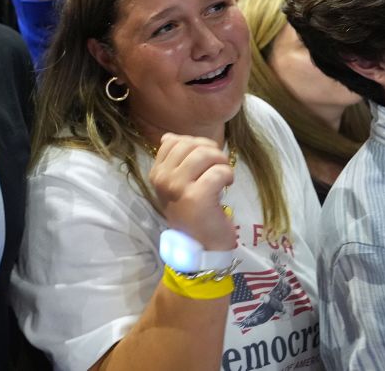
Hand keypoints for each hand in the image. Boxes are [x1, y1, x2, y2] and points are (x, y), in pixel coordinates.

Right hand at [149, 133, 236, 251]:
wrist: (200, 248)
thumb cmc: (192, 214)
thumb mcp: (176, 185)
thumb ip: (173, 161)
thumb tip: (168, 136)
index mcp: (156, 174)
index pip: (173, 141)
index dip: (195, 143)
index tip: (205, 159)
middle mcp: (163, 179)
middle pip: (190, 144)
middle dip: (211, 150)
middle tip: (219, 165)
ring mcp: (178, 188)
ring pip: (204, 154)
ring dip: (221, 161)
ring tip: (224, 174)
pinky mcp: (197, 197)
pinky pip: (217, 171)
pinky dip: (227, 174)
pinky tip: (227, 184)